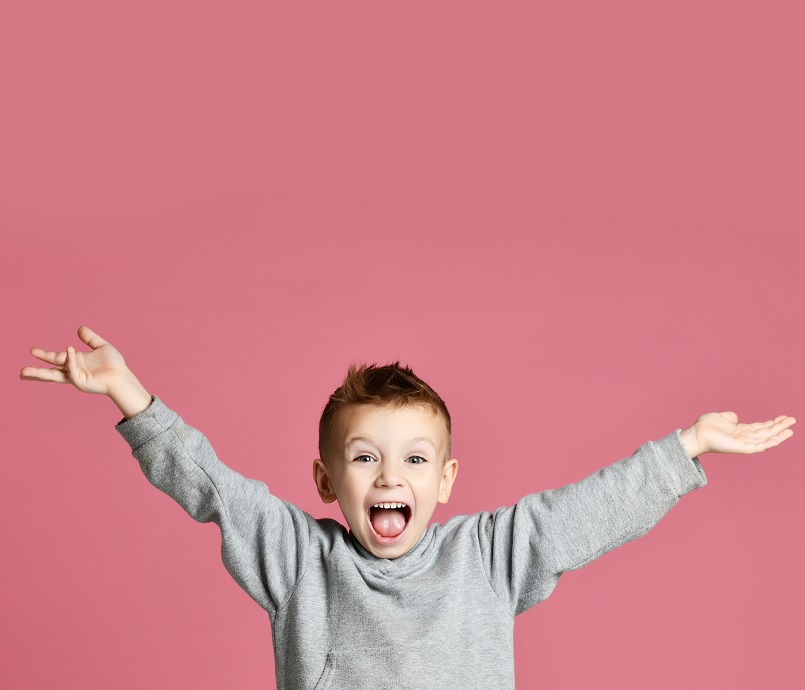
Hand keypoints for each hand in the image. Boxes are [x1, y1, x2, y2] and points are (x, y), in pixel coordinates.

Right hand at [20, 326, 127, 395]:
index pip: (57, 358)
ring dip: (40, 374)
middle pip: (51, 371)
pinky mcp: (81, 382)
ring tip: (24, 373)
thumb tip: (79, 329)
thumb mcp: (101, 346)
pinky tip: (69, 349)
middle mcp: (73, 371)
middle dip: (36, 371)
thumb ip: (90, 338)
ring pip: (54, 375)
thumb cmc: (114, 364)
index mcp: (76, 362)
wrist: (122, 375)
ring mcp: (76, 377)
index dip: (45, 355)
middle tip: (21, 371)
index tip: (32, 351)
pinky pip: (72, 368)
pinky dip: (70, 359)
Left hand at [681, 412, 795, 457]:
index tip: (784, 417)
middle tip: (793, 420)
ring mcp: (743, 443)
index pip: (761, 427)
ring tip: (791, 430)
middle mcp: (744, 437)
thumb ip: (731, 417)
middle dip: (780, 427)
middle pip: (766, 432)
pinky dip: (768, 444)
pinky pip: (757, 447)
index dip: (773, 422)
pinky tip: (777, 439)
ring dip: (778, 435)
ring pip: (765, 440)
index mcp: (741, 430)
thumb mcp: (722, 417)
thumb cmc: (706, 426)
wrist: (696, 433)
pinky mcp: (740, 448)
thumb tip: (736, 417)